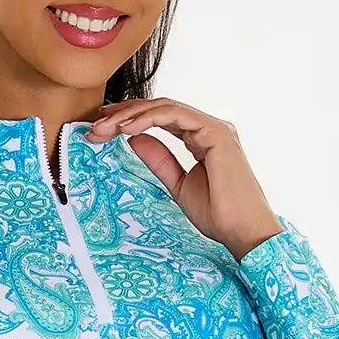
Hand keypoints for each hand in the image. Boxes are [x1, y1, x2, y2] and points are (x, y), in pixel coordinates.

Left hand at [88, 96, 283, 259]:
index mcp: (202, 139)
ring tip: (106, 127)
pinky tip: (127, 128)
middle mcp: (208, 128)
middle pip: (160, 109)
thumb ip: (159, 160)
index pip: (161, 119)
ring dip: (132, 114)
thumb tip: (134, 139)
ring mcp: (213, 127)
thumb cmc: (218, 214)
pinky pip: (175, 115)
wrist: (242, 230)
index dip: (131, 119)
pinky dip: (149, 118)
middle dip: (125, 114)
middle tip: (96, 125)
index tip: (104, 127)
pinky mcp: (215, 132)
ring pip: (165, 108)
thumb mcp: (178, 185)